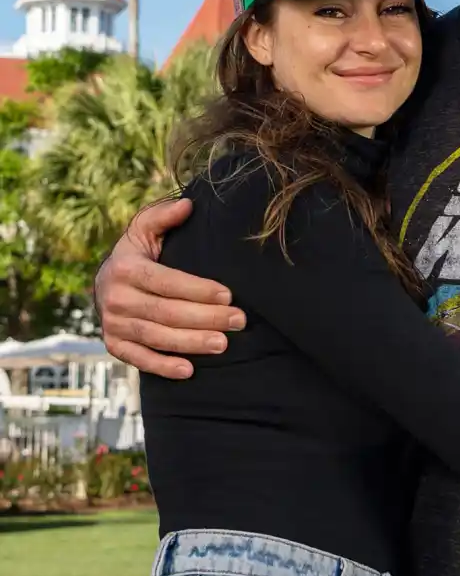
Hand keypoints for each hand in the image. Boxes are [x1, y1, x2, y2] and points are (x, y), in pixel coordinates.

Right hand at [96, 197, 246, 378]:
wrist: (104, 281)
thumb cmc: (136, 252)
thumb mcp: (144, 229)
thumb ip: (164, 216)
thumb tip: (188, 205)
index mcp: (126, 268)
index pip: (167, 282)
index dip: (198, 289)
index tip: (228, 295)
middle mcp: (116, 298)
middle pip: (166, 313)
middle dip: (205, 318)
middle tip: (238, 321)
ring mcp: (113, 324)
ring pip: (157, 337)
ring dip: (191, 343)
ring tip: (223, 344)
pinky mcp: (114, 345)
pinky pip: (139, 360)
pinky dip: (163, 366)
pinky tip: (189, 370)